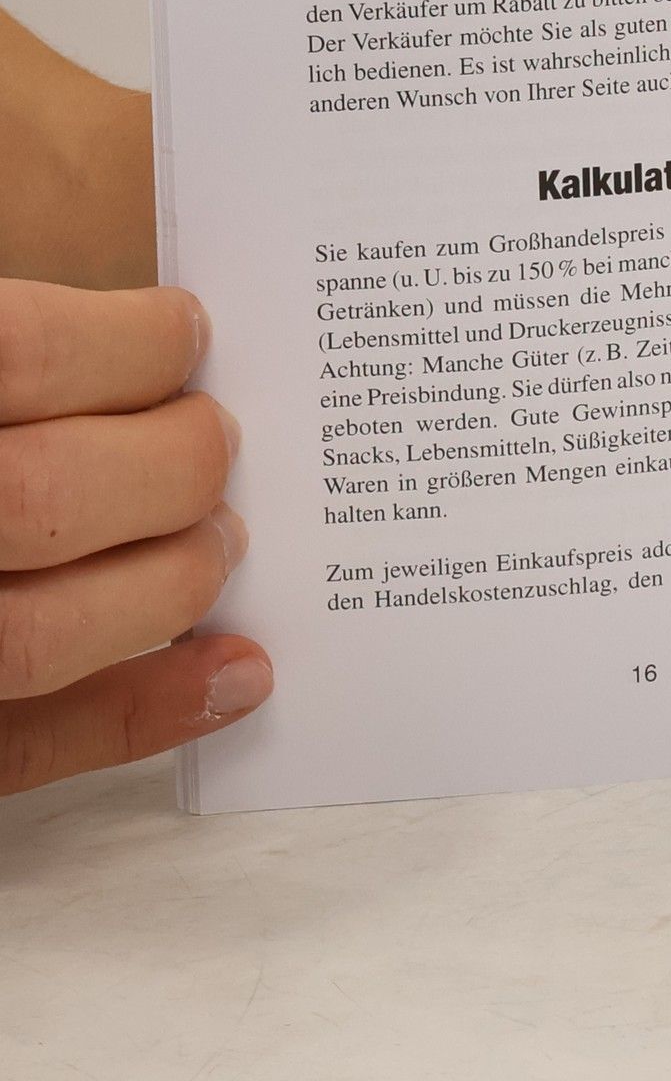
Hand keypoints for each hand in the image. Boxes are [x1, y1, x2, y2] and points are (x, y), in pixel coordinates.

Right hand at [0, 282, 270, 793]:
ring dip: (167, 584)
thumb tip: (148, 340)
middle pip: (51, 494)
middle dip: (171, 462)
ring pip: (39, 635)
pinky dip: (138, 715)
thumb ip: (7, 349)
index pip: (25, 355)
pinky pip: (20, 751)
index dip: (129, 342)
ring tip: (222, 545)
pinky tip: (235, 676)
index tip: (186, 332)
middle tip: (218, 442)